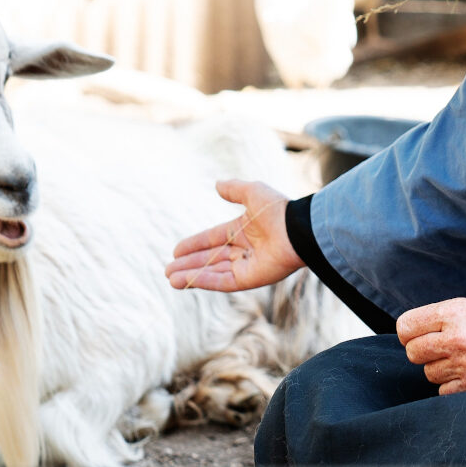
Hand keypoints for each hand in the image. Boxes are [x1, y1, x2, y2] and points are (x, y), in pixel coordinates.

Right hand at [165, 180, 304, 290]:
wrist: (297, 230)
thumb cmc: (279, 210)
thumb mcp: (253, 192)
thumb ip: (234, 189)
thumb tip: (217, 185)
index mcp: (242, 230)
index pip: (212, 239)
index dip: (194, 245)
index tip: (176, 251)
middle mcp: (243, 250)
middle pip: (209, 259)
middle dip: (188, 265)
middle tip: (168, 270)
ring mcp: (246, 266)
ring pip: (212, 272)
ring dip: (191, 276)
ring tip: (170, 278)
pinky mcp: (249, 279)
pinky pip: (222, 282)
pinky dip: (204, 281)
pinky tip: (186, 281)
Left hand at [397, 297, 465, 394]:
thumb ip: (440, 318)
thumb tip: (413, 332)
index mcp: (452, 313)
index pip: (406, 326)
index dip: (408, 332)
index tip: (414, 335)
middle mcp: (455, 338)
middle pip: (413, 353)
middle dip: (422, 351)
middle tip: (438, 348)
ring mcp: (464, 364)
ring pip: (429, 374)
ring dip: (440, 369)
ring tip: (461, 359)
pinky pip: (443, 392)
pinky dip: (451, 385)